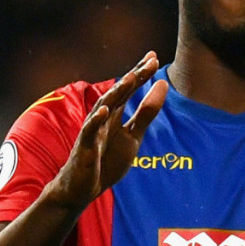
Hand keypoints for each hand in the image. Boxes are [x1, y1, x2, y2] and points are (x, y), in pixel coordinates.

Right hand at [45, 52, 167, 211]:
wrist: (82, 188)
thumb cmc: (105, 160)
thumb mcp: (132, 137)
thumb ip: (146, 114)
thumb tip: (162, 87)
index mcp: (115, 115)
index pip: (129, 90)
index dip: (141, 74)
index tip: (154, 57)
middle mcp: (103, 118)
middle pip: (118, 94)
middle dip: (134, 77)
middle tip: (150, 61)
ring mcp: (92, 132)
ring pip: (103, 108)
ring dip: (116, 93)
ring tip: (130, 79)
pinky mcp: (84, 148)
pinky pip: (89, 132)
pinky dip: (96, 121)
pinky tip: (105, 111)